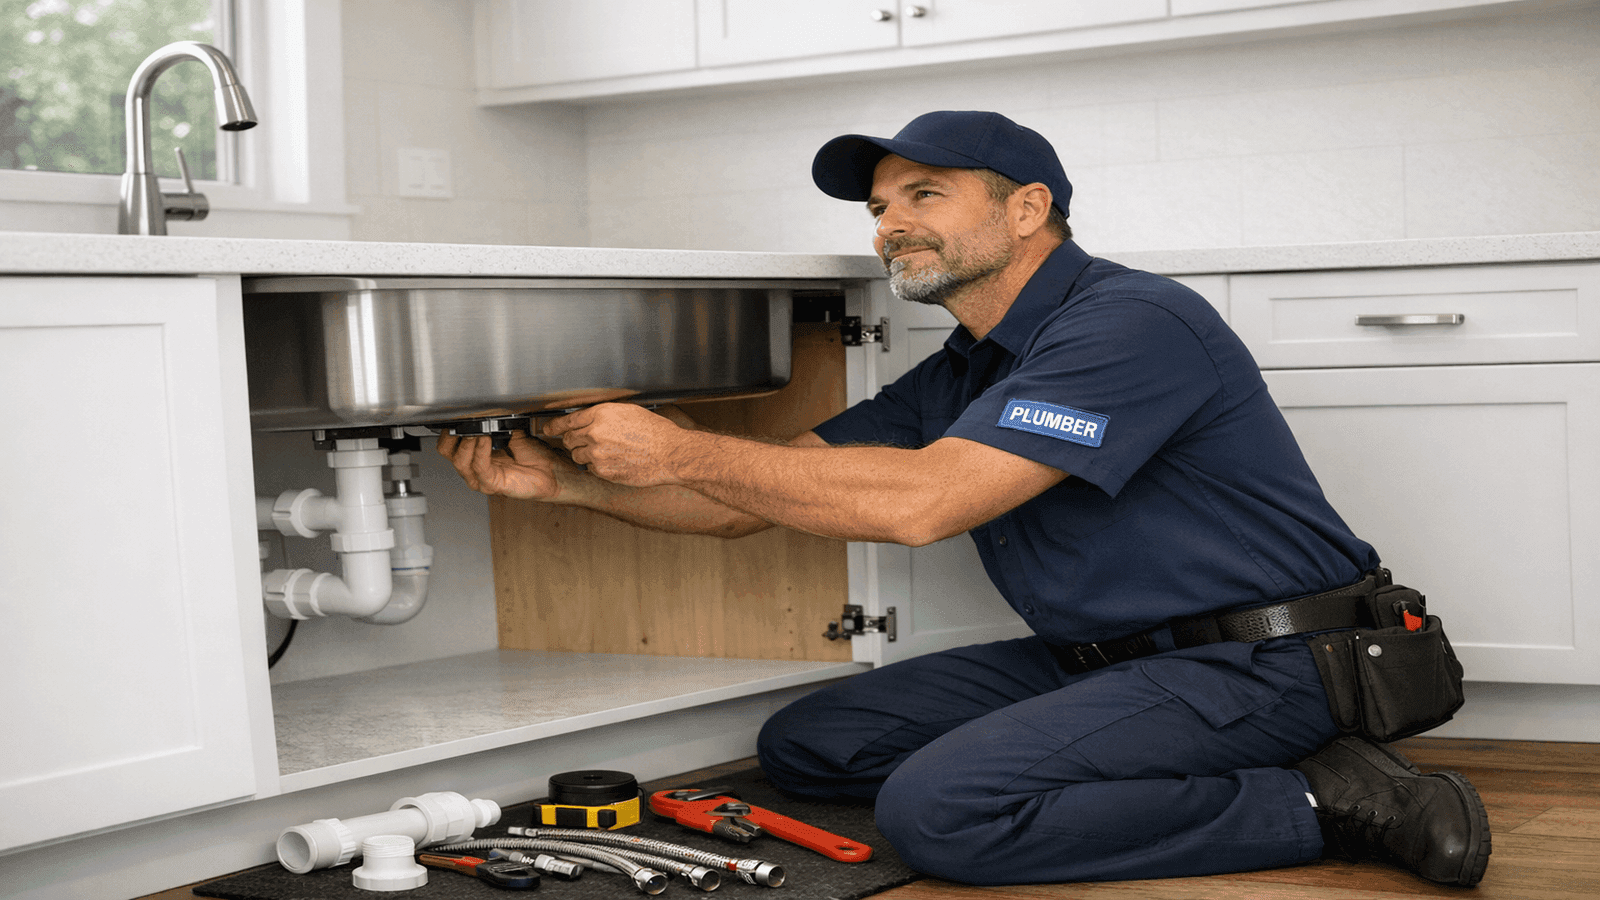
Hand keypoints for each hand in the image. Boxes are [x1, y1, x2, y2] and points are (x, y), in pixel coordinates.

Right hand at [437, 428, 573, 500]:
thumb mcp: (514, 434)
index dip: (449, 430)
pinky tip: (485, 438)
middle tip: (462, 423)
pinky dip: (480, 451)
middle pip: (448, 454)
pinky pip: (479, 467)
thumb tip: (490, 410)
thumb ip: (499, 425)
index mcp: (478, 457)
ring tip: (476, 430)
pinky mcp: (493, 485)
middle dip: (452, 436)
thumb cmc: (538, 459)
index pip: (450, 445)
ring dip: (466, 443)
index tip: (456, 416)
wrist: (554, 474)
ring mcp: (482, 479)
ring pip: (460, 462)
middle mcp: (476, 469)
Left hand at [546, 403, 688, 487]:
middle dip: (573, 441)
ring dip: (586, 455)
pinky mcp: (603, 471)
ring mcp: (598, 453)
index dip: (555, 425)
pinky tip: (615, 462)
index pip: (568, 420)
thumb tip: (589, 419)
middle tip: (584, 443)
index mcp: (601, 414)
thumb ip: (604, 415)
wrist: (670, 454)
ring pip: (578, 456)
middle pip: (569, 439)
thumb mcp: (628, 412)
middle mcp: (595, 433)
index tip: (549, 428)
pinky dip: (598, 467)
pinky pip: (591, 469)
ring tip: (606, 453)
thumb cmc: (655, 432)